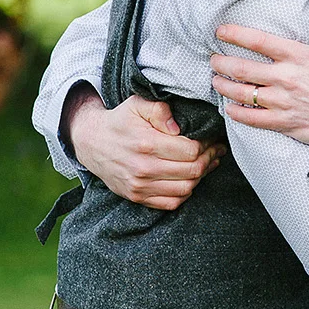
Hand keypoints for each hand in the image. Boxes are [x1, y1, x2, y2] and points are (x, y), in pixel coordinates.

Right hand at [68, 89, 222, 209]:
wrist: (92, 143)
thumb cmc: (120, 121)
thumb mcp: (137, 105)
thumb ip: (160, 109)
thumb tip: (178, 127)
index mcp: (147, 144)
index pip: (191, 150)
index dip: (207, 145)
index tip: (212, 139)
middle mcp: (143, 168)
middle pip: (192, 170)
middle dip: (209, 159)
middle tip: (216, 150)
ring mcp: (139, 186)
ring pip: (185, 188)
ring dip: (202, 177)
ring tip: (208, 163)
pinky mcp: (136, 197)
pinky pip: (171, 203)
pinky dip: (186, 193)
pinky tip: (191, 179)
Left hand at [209, 0, 308, 146]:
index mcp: (299, 56)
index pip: (259, 41)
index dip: (235, 34)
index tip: (221, 31)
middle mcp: (286, 77)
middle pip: (242, 68)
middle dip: (221, 62)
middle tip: (214, 59)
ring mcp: (282, 101)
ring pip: (241, 93)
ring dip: (223, 86)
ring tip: (216, 81)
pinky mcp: (282, 121)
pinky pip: (251, 118)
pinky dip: (235, 113)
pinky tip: (229, 107)